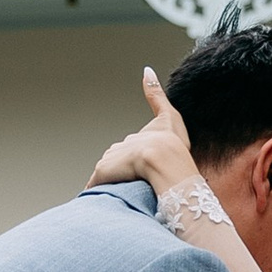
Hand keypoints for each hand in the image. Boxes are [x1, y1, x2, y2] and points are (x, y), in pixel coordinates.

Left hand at [88, 68, 201, 199]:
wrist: (164, 159)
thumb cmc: (173, 143)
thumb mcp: (169, 116)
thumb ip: (155, 94)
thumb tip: (146, 69)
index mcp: (134, 139)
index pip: (128, 149)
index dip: (134, 159)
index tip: (138, 168)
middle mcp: (119, 148)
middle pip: (118, 162)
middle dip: (123, 173)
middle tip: (136, 184)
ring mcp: (110, 161)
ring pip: (110, 174)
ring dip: (113, 182)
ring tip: (124, 195)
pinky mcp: (103, 173)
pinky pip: (98, 186)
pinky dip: (98, 191)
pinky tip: (103, 202)